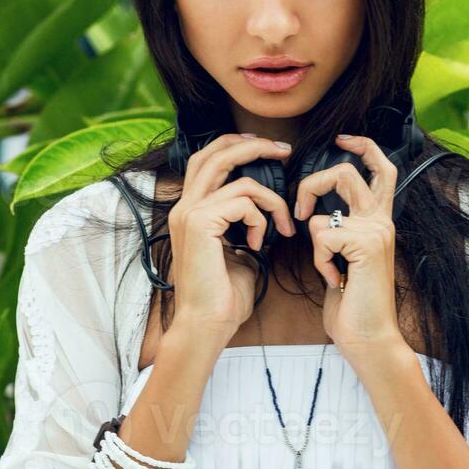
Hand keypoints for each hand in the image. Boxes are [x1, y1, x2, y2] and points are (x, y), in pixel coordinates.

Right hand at [167, 133, 295, 343]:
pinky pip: (243, 201)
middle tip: (284, 149)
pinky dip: (262, 218)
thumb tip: (265, 212)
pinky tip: (260, 244)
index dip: (236, 146)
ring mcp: (189, 213)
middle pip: (214, 152)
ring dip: (270, 197)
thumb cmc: (223, 296)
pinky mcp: (200, 223)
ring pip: (236, 175)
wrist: (207, 324)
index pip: (207, 160)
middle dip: (252, 144)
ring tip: (282, 223)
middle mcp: (184, 206)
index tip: (269, 151)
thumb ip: (245, 225)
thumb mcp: (239, 251)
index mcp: (190, 210)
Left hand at [294, 133, 412, 365]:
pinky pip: (321, 235)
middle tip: (300, 211)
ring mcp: (376, 229)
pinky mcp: (366, 243)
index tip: (342, 139)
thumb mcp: (343, 258)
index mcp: (378, 220)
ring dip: (314, 235)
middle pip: (348, 170)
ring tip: (328, 265)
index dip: (363, 146)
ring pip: (327, 205)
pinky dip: (319, 260)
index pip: (381, 168)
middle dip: (314, 183)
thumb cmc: (352, 303)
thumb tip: (315, 216)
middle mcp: (382, 219)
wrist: (369, 337)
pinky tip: (335, 280)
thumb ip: (337, 231)